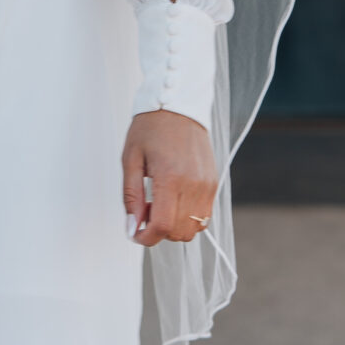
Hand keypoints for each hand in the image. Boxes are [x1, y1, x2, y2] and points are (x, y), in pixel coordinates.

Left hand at [122, 109, 217, 246]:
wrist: (178, 106)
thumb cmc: (151, 128)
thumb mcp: (131, 160)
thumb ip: (131, 197)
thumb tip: (132, 227)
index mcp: (170, 177)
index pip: (162, 226)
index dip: (146, 238)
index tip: (135, 233)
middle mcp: (194, 184)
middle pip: (179, 233)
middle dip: (159, 231)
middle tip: (145, 210)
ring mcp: (208, 185)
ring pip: (193, 228)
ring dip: (174, 225)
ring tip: (159, 203)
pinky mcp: (214, 183)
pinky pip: (203, 216)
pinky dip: (187, 217)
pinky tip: (174, 199)